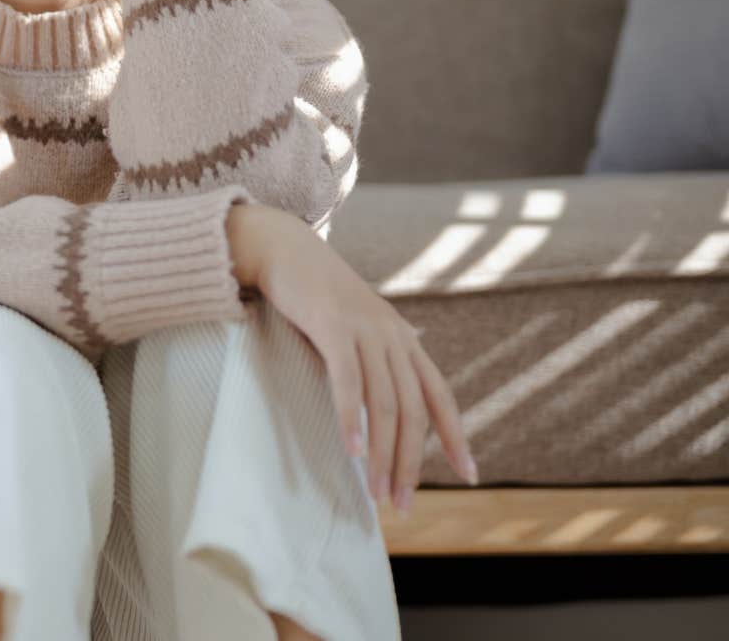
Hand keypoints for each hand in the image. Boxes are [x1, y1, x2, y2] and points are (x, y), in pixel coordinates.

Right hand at [229, 203, 478, 514]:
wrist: (282, 246)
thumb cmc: (314, 291)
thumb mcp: (356, 323)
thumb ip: (378, 352)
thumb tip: (397, 378)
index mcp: (402, 339)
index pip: (440, 396)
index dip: (457, 436)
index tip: (469, 475)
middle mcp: (392, 335)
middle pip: (412, 411)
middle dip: (409, 463)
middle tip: (400, 505)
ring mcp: (364, 329)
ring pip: (384, 404)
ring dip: (383, 456)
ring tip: (377, 495)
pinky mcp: (332, 325)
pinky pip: (347, 381)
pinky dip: (350, 418)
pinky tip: (353, 451)